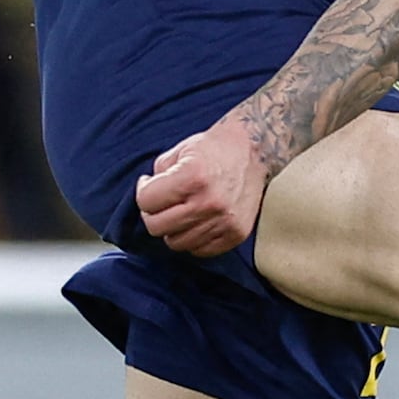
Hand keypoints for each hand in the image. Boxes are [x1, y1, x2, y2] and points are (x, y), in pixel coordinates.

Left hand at [133, 112, 274, 258]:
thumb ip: (158, 174)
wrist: (256, 150)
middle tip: (160, 202)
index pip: (146, 202)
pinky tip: (196, 221)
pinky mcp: (235, 234)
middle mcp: (208, 202)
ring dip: (173, 229)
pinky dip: (193, 239)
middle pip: (157, 227)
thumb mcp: (180, 150)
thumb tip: (145, 196)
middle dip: (153, 214)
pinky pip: (200, 250)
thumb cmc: (215, 148)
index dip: (142, 192)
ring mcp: (224, 221)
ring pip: (176, 242)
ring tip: (181, 211)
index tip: (148, 185)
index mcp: (192, 176)